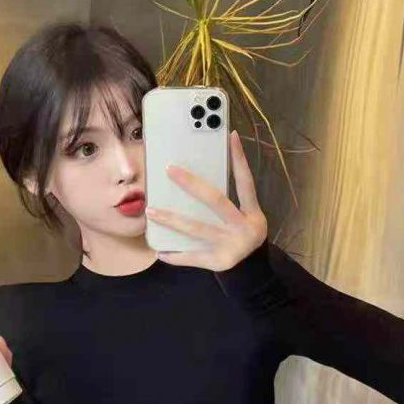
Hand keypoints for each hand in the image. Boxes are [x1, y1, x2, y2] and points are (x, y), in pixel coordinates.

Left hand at [145, 130, 266, 271]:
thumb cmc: (241, 232)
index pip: (245, 182)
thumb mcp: (246, 215)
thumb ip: (229, 197)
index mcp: (252, 213)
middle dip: (192, 184)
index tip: (230, 135)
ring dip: (171, 220)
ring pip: (196, 228)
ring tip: (151, 211)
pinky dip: (174, 255)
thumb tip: (198, 174)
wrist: (250, 267)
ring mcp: (230, 245)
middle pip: (216, 201)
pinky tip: (159, 250)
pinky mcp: (217, 261)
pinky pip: (191, 257)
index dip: (239, 159)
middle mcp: (242, 227)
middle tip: (170, 169)